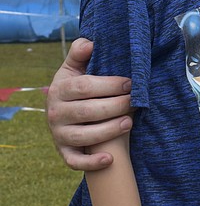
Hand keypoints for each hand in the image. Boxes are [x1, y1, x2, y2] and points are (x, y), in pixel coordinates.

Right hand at [46, 37, 133, 171]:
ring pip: (83, 137)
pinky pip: (74, 161)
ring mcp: (59, 134)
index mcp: (60, 89)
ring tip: (129, 123)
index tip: (131, 83)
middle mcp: (56, 113)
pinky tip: (110, 159)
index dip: (110, 85)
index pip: (85, 87)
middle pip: (87, 111)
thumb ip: (80, 53)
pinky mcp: (64, 152)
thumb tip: (90, 42)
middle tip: (136, 102)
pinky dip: (91, 163)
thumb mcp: (74, 67)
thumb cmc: (76, 86)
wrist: (62, 111)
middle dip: (116, 106)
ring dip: (108, 131)